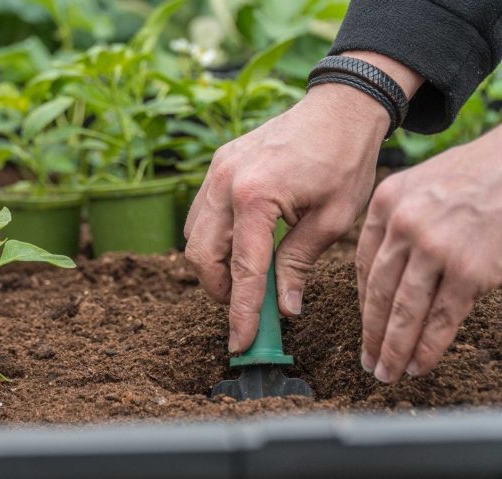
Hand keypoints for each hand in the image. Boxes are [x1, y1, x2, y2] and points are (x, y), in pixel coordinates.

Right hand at [184, 82, 388, 352]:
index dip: (241, 312)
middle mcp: (224, 183)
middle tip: (248, 309)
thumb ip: (298, 264)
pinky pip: (200, 214)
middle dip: (221, 291)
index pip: (242, 270)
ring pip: (194, 237)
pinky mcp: (217, 166)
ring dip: (213, 267)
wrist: (338, 108)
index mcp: (255, 197)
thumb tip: (284, 308)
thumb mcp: (331, 219)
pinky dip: (212, 239)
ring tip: (245, 279)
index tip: (241, 343)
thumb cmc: (344, 160)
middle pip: (202, 257)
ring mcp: (216, 171)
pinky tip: (238, 247)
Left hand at [357, 125, 501, 382]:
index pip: (364, 265)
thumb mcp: (417, 186)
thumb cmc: (469, 176)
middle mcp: (403, 226)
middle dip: (372, 334)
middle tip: (369, 362)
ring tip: (387, 372)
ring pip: (406, 311)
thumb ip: (395, 224)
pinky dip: (428, 347)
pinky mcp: (470, 269)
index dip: (364, 304)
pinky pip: (441, 317)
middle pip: (379, 292)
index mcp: (384, 205)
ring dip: (394, 348)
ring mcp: (435, 248)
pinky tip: (419, 364)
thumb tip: (381, 278)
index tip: (364, 327)